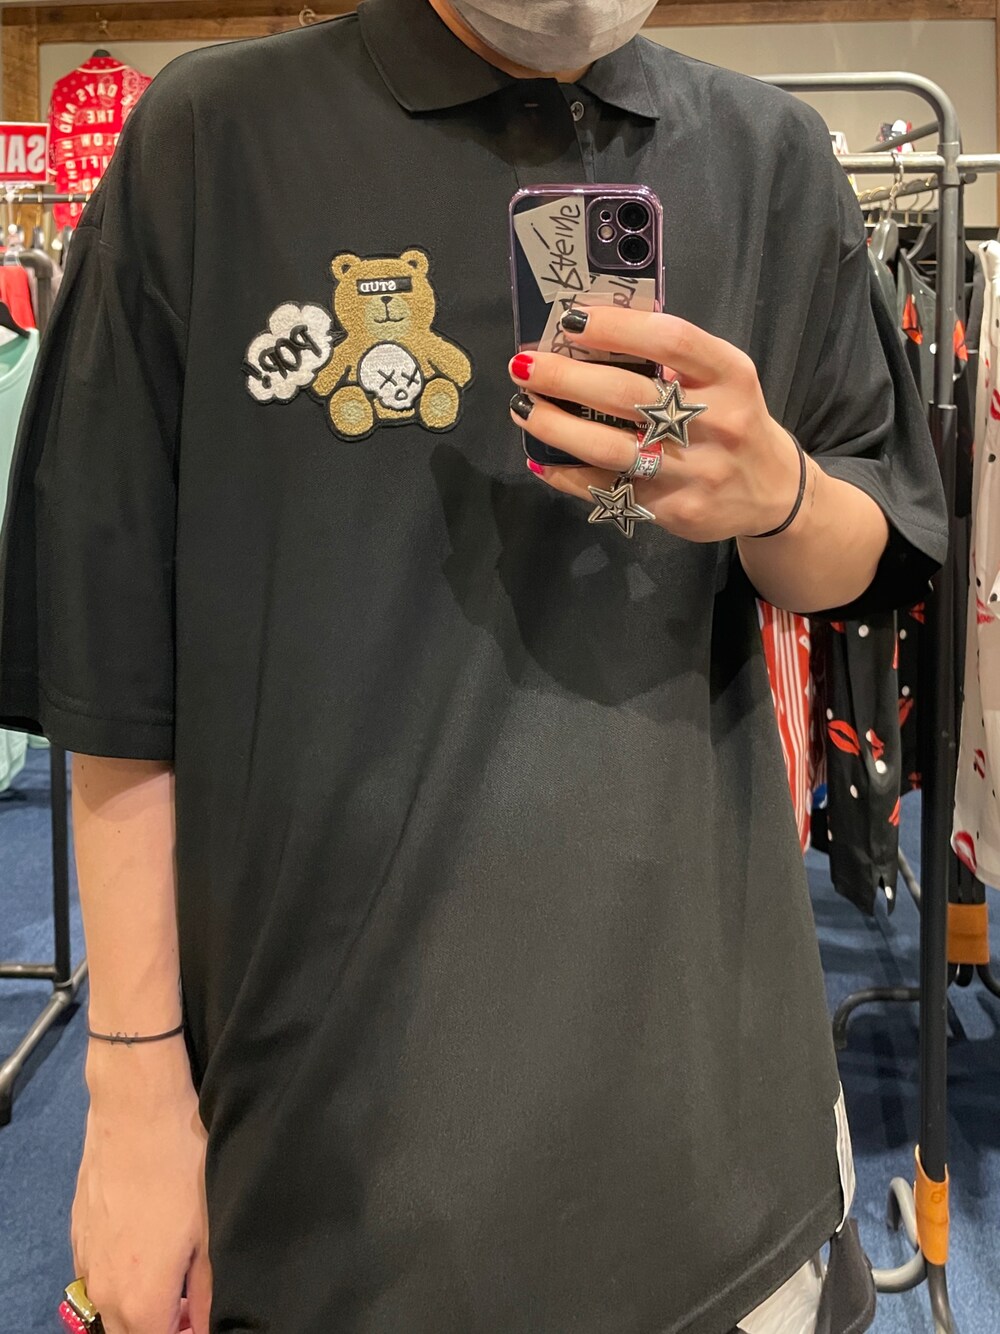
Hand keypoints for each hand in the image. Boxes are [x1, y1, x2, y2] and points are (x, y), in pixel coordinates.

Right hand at [72, 1044, 211, 1332]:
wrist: (136, 1110)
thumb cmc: (181, 1168)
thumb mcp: (208, 1232)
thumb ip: (206, 1291)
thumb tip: (203, 1323)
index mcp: (140, 1301)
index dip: (187, 1332)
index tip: (202, 1314)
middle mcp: (104, 1293)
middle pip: (130, 1332)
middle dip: (162, 1322)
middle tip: (192, 1296)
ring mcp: (85, 1264)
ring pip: (111, 1306)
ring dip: (140, 1301)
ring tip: (174, 1266)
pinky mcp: (78, 1235)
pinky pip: (99, 1274)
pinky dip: (122, 1274)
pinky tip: (148, 1242)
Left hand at [509, 306, 808, 542]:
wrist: (770, 491)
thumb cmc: (733, 418)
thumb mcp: (724, 376)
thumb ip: (675, 356)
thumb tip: (596, 332)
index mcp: (730, 376)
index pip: (671, 340)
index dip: (617, 328)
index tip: (572, 321)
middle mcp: (716, 422)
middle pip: (628, 395)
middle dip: (566, 377)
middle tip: (526, 365)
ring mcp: (694, 472)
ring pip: (610, 449)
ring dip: (556, 427)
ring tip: (523, 408)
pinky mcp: (674, 510)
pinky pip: (609, 491)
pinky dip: (567, 475)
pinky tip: (542, 458)